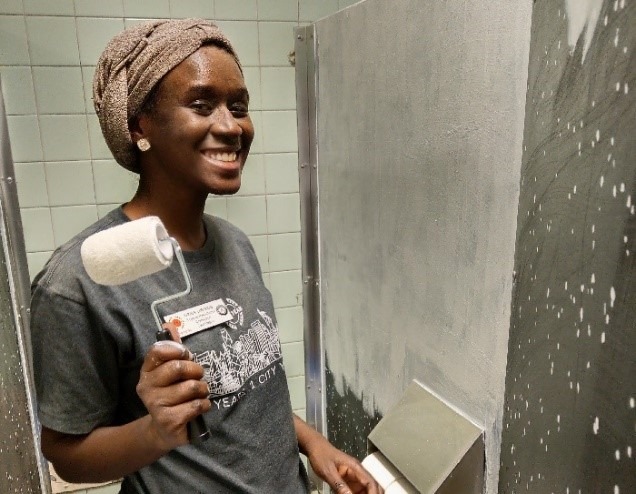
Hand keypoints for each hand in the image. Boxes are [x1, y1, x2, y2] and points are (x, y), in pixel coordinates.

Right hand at [136, 328, 210, 451]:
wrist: (165, 430)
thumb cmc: (173, 394)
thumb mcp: (172, 370)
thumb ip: (172, 348)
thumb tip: (169, 324)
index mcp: (147, 371)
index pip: (158, 350)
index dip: (177, 350)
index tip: (186, 355)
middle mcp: (146, 387)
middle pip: (178, 367)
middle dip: (196, 371)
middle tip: (198, 377)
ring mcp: (155, 405)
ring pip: (191, 387)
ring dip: (203, 390)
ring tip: (198, 394)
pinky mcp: (168, 421)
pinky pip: (196, 405)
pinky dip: (204, 405)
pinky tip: (198, 407)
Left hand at [306, 436, 382, 493]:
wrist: (315, 447)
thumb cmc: (321, 454)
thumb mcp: (328, 471)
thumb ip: (338, 484)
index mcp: (355, 467)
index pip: (370, 481)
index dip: (373, 493)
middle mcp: (357, 472)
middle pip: (371, 485)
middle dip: (373, 493)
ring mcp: (353, 477)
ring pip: (365, 489)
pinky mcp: (348, 481)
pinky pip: (356, 491)